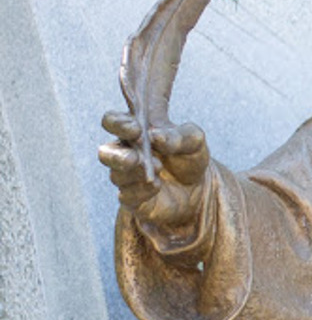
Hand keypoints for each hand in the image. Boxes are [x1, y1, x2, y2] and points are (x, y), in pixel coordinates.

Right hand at [98, 111, 209, 245]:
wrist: (198, 188)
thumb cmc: (189, 157)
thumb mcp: (194, 141)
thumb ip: (178, 136)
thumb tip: (156, 136)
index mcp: (135, 131)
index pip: (112, 121)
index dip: (118, 124)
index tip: (136, 129)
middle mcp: (124, 153)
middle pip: (105, 152)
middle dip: (118, 155)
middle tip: (137, 157)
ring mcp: (126, 177)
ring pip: (116, 175)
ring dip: (137, 172)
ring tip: (159, 167)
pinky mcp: (131, 198)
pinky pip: (127, 196)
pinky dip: (142, 190)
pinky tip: (156, 185)